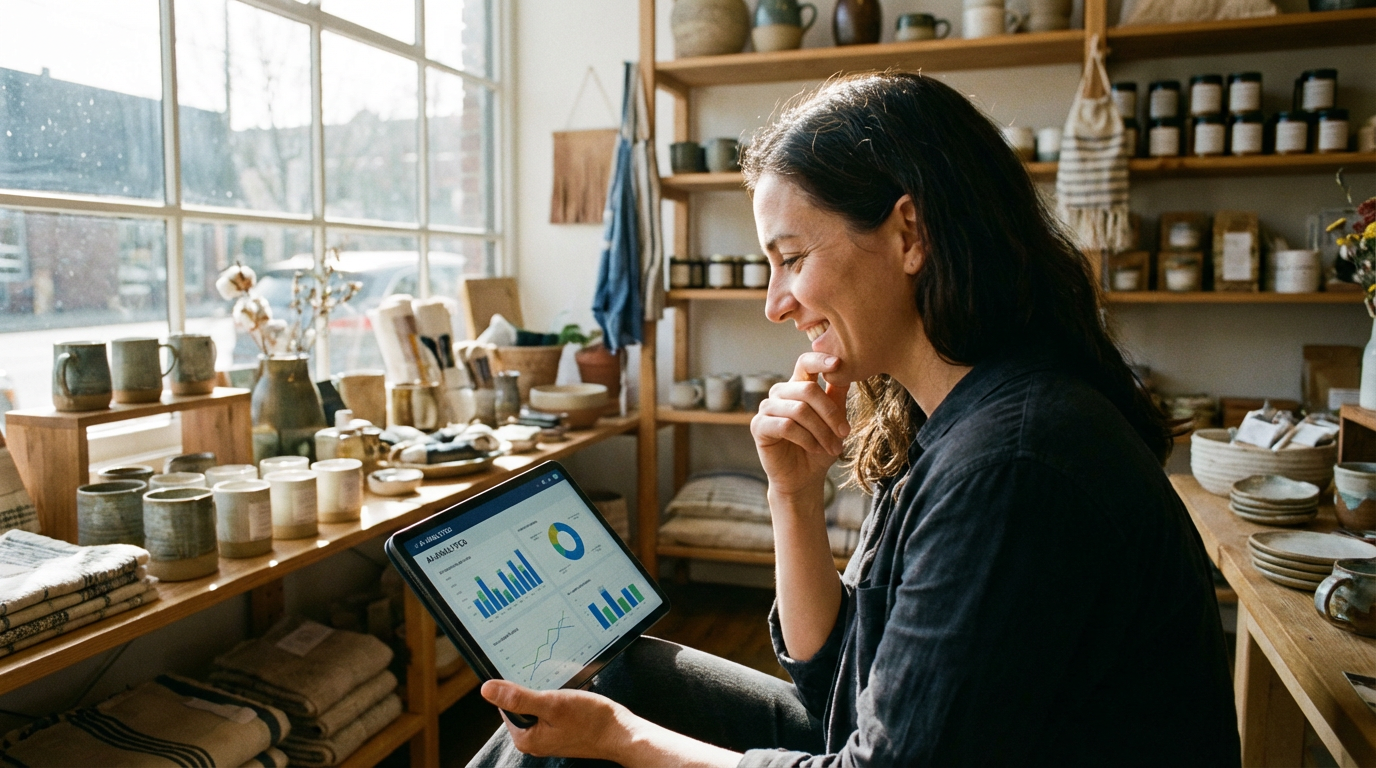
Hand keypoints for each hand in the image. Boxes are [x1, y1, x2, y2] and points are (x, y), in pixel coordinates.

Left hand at [481, 680, 631, 760]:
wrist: (621, 733)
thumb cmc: (590, 720)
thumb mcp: (552, 704)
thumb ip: (519, 698)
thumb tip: (487, 689)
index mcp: (525, 737)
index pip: (506, 704)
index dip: (516, 685)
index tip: (528, 673)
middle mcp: (534, 739)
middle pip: (522, 705)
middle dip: (534, 688)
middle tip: (550, 679)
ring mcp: (549, 736)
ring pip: (538, 705)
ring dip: (548, 691)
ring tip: (562, 686)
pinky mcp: (562, 730)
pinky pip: (552, 709)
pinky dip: (559, 698)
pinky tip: (571, 693)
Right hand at [751, 352, 850, 498]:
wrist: (804, 478)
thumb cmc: (820, 447)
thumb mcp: (835, 421)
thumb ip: (837, 395)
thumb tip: (847, 368)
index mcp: (798, 386)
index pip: (805, 363)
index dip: (820, 360)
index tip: (838, 363)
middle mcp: (780, 393)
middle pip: (808, 390)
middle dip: (830, 413)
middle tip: (844, 433)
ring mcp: (767, 408)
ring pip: (799, 410)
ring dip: (821, 431)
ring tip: (832, 447)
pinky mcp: (758, 426)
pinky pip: (786, 426)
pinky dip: (806, 439)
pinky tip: (814, 448)